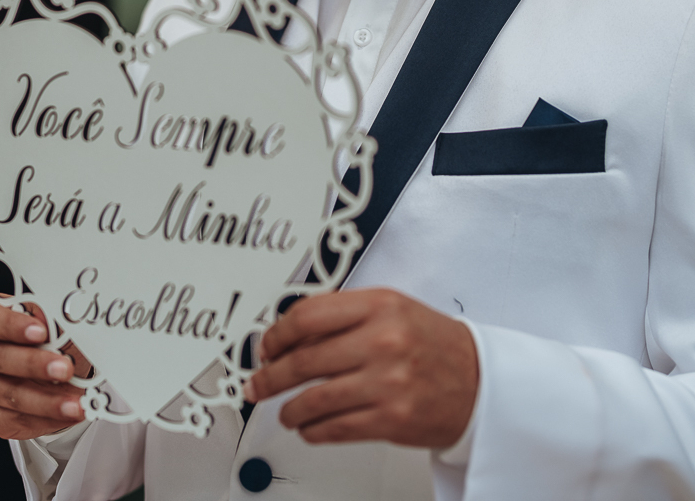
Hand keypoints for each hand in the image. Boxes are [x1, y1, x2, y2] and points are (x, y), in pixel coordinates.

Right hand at [0, 296, 90, 439]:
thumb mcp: (43, 318)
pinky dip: (43, 418)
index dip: (12, 324)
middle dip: (35, 365)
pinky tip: (65, 415)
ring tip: (74, 403)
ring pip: (7, 394)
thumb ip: (48, 320)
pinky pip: (11, 419)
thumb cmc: (36, 331)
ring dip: (45, 401)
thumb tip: (69, 328)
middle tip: (66, 369)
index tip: (42, 331)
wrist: (31, 360)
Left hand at [244, 289, 477, 447]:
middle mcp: (381, 340)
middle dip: (271, 376)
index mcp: (379, 305)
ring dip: (289, 409)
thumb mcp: (392, 309)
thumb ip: (345, 316)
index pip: (308, 316)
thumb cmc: (431, 343)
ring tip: (283, 411)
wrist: (479, 380)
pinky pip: (335, 428)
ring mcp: (386, 382)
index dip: (277, 335)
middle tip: (257, 384)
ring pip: (314, 399)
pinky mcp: (391, 419)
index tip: (267, 347)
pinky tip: (308, 427)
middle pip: (304, 360)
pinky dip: (313, 431)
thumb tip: (292, 333)